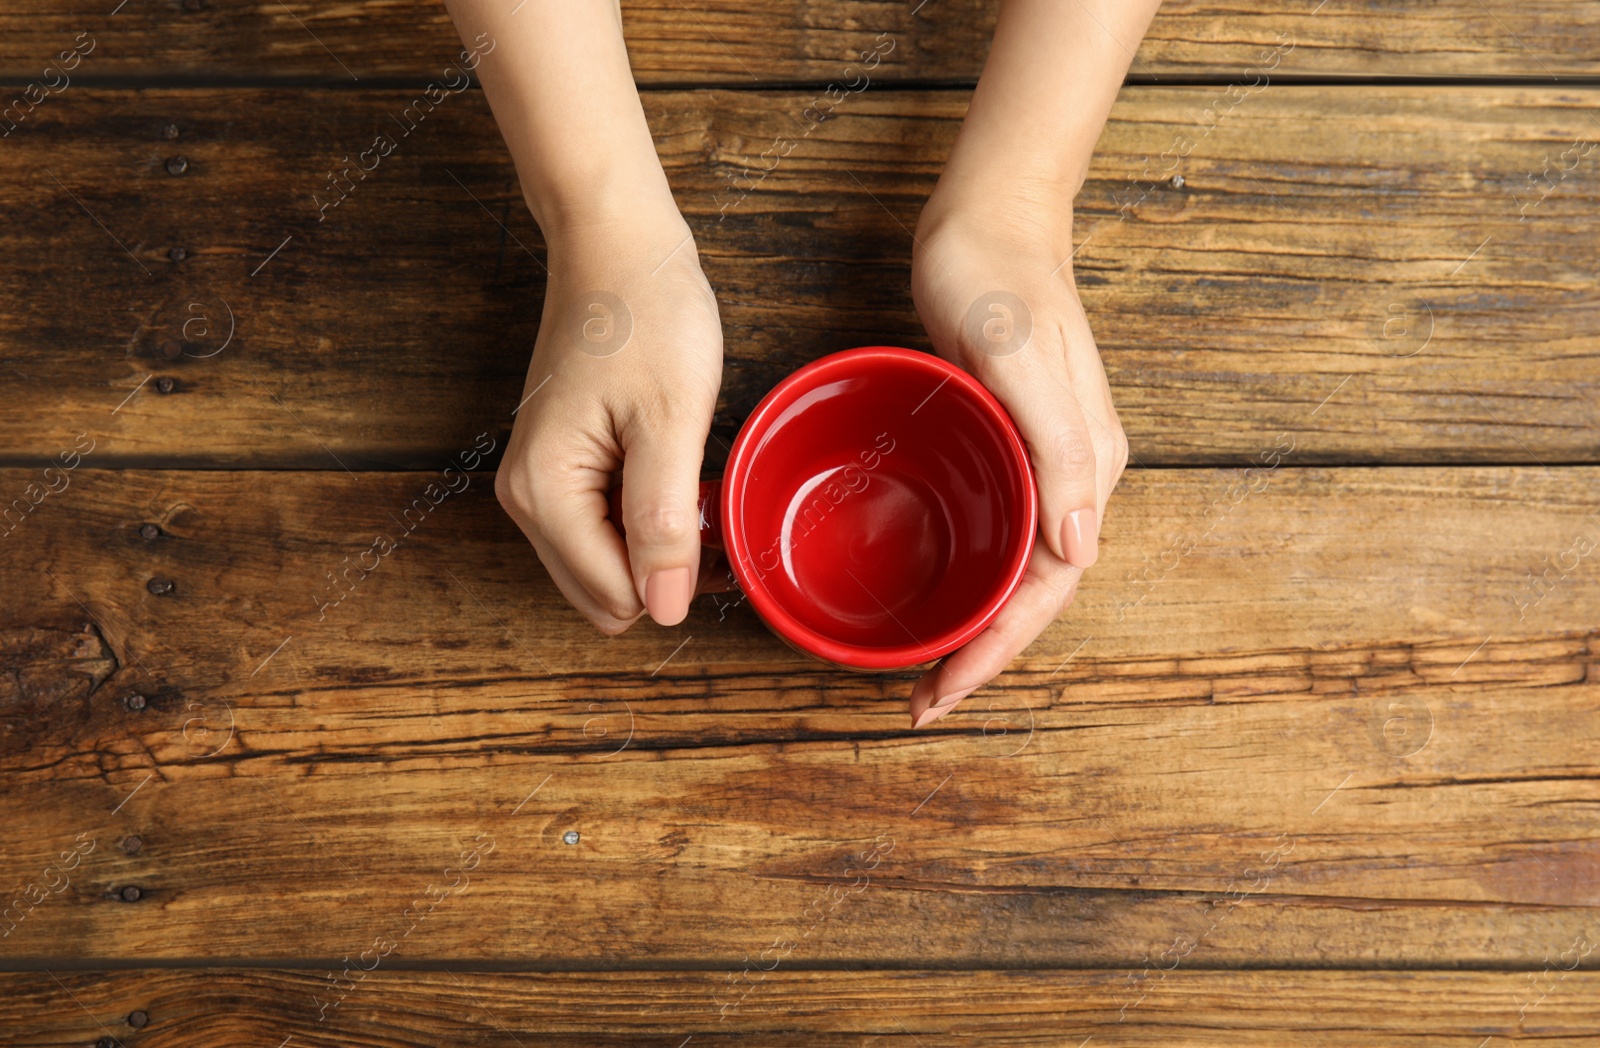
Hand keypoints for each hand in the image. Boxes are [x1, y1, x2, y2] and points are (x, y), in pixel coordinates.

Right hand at [495, 212, 723, 632]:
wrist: (618, 246)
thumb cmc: (646, 314)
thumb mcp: (670, 419)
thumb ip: (663, 521)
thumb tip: (663, 607)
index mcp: (545, 492)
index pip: (615, 597)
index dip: (678, 578)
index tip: (718, 523)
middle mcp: (526, 500)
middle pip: (603, 595)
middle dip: (663, 570)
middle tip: (709, 505)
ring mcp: (538, 485)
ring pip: (606, 568)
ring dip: (656, 546)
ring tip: (693, 483)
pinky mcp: (559, 470)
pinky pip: (604, 531)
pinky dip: (645, 521)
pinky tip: (674, 475)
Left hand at [906, 195, 1127, 726]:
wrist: (990, 214)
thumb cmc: (996, 273)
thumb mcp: (1017, 352)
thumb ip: (1057, 445)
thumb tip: (1076, 551)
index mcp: (1087, 465)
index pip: (1048, 587)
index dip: (998, 650)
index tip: (943, 691)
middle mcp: (1075, 475)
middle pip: (1033, 592)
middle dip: (984, 655)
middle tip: (922, 701)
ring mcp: (1044, 461)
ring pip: (1014, 569)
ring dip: (976, 624)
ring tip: (924, 668)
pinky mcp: (1011, 444)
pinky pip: (995, 529)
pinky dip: (967, 573)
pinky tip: (932, 588)